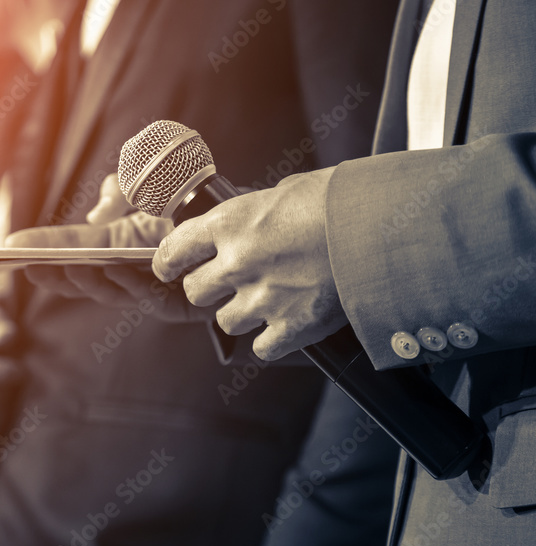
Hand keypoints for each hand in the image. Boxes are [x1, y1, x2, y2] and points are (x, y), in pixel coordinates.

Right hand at [5, 174, 210, 321]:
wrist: (245, 230)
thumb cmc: (200, 206)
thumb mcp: (155, 185)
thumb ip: (124, 190)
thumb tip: (100, 208)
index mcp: (119, 243)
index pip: (76, 246)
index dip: (46, 246)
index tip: (12, 246)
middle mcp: (129, 268)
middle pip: (84, 275)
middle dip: (55, 273)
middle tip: (29, 267)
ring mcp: (149, 290)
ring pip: (110, 290)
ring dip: (86, 280)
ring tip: (65, 267)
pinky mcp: (176, 306)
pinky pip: (147, 296)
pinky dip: (126, 283)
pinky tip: (109, 267)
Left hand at [153, 168, 347, 359]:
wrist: (382, 228)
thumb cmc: (339, 200)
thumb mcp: (284, 192)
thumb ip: (253, 215)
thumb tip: (242, 225)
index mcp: (230, 224)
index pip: (173, 251)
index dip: (168, 262)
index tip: (169, 268)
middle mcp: (237, 264)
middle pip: (195, 292)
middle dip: (210, 288)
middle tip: (232, 280)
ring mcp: (263, 299)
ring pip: (226, 321)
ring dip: (242, 312)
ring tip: (269, 297)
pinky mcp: (291, 327)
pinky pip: (262, 347)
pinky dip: (272, 338)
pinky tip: (286, 322)